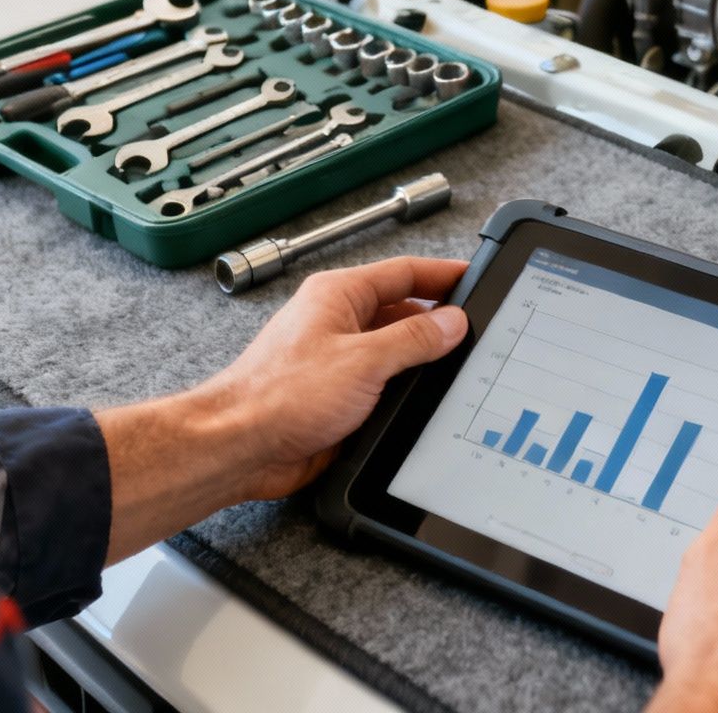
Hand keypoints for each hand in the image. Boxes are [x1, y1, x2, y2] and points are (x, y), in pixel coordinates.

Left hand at [98, 257, 468, 562]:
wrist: (240, 446)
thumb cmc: (279, 396)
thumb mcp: (363, 360)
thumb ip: (414, 339)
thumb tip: (452, 321)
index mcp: (339, 296)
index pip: (404, 272)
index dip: (443, 275)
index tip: (475, 278)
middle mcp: (337, 322)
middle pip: (402, 312)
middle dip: (438, 324)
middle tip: (477, 333)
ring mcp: (337, 359)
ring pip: (394, 352)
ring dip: (421, 362)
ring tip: (457, 369)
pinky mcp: (337, 395)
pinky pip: (381, 384)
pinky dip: (404, 390)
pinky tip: (424, 401)